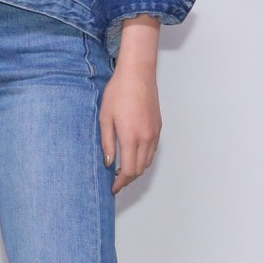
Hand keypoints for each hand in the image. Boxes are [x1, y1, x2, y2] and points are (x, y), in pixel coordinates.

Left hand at [98, 16, 161, 194]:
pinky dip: (143, 158)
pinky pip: (152, 150)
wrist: (137, 74)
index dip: (121, 183)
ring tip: (122, 170)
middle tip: (116, 182)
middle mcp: (146, 138)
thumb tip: (108, 163)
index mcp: (131, 137)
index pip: (128, 170)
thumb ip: (106, 143)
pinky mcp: (158, 127)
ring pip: (147, 161)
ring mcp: (154, 133)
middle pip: (139, 169)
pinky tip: (133, 154)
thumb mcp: (105, 118)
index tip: (113, 188)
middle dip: (128, 179)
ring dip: (136, 169)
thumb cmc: (118, 92)